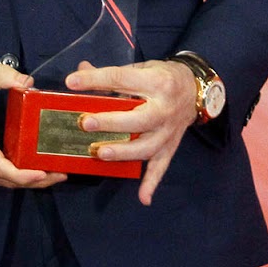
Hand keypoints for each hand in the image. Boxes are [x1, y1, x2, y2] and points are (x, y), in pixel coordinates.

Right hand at [0, 64, 67, 188]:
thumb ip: (0, 75)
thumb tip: (28, 82)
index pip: (1, 168)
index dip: (24, 175)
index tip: (44, 172)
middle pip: (5, 181)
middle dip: (35, 181)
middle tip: (59, 174)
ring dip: (24, 181)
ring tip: (49, 174)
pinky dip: (11, 177)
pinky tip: (27, 169)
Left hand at [65, 58, 196, 204]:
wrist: (195, 89)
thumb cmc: (162, 76)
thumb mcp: (141, 68)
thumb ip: (110, 73)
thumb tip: (80, 71)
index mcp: (156, 82)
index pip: (121, 79)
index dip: (95, 80)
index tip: (71, 83)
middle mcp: (164, 108)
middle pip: (138, 119)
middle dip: (110, 122)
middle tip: (85, 122)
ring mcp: (168, 131)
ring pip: (147, 146)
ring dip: (123, 152)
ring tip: (99, 153)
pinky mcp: (171, 146)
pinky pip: (161, 166)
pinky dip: (152, 183)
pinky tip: (143, 198)